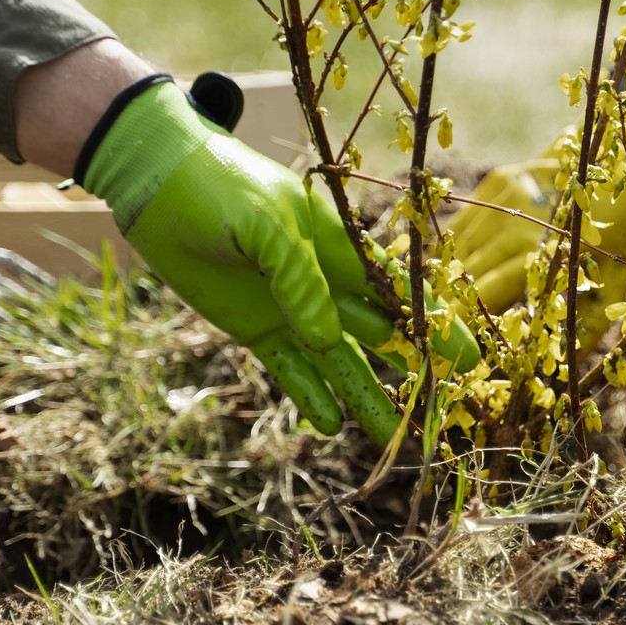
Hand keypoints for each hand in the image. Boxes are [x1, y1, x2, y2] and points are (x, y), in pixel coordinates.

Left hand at [81, 80, 478, 443]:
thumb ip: (296, 276)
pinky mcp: (257, 328)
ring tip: (390, 440)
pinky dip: (311, 396)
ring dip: (364, 398)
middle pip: (381, 333)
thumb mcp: (260, 222)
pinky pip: (291, 370)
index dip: (435, 324)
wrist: (160, 184)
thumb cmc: (218, 186)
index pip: (400, 290)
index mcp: (340, 247)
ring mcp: (292, 308)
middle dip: (413, 369)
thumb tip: (327, 338)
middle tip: (441, 411)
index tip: (466, 359)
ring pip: (340, 361)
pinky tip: (330, 425)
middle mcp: (326, 283)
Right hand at [448, 80, 625, 346]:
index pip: (487, 295)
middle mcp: (514, 222)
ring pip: (458, 245)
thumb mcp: (624, 282)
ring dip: (447, 276)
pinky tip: (449, 268)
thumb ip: (591, 327)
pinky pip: (464, 219)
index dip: (468, 324)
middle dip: (451, 305)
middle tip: (439, 334)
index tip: (456, 351)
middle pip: (465, 273)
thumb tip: (564, 371)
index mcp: (541, 252)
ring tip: (437, 305)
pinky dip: (453, 246)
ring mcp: (502, 195)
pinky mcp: (499, 177)